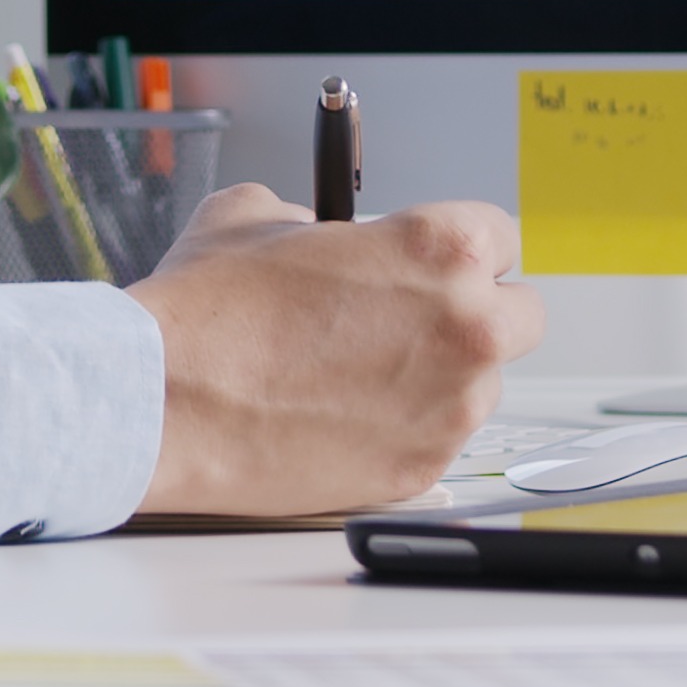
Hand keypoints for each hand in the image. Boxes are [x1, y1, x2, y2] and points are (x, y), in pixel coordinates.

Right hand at [121, 184, 539, 515]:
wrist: (166, 404)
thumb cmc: (207, 314)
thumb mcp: (255, 217)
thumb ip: (317, 217)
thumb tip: (323, 232)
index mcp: (442, 249)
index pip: (503, 239)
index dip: (464, 252)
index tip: (441, 269)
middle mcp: (466, 326)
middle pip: (520, 317)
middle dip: (476, 316)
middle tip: (417, 325)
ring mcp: (452, 406)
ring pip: (481, 387)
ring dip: (440, 379)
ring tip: (360, 379)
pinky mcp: (423, 469)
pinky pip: (439, 444)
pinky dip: (405, 433)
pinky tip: (344, 421)